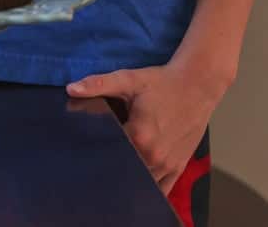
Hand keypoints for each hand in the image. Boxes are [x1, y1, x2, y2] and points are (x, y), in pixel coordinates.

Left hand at [66, 60, 226, 194]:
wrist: (197, 84)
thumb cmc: (161, 82)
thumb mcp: (128, 79)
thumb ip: (98, 85)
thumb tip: (70, 89)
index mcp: (138, 136)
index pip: (107, 152)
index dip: (95, 149)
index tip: (87, 145)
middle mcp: (153, 156)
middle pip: (122, 169)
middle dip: (110, 164)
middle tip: (101, 154)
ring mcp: (167, 165)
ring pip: (140, 182)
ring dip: (128, 175)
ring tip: (118, 162)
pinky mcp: (178, 167)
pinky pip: (160, 189)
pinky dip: (147, 186)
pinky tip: (136, 178)